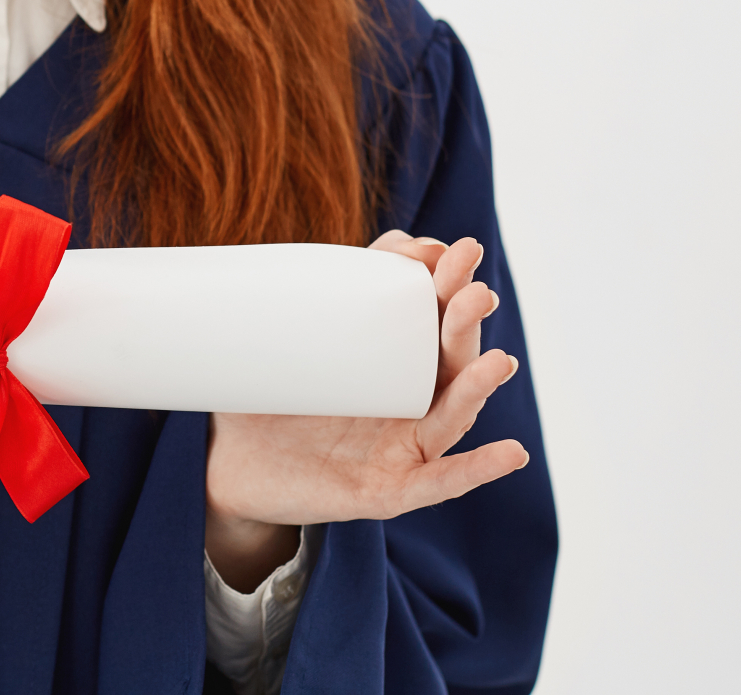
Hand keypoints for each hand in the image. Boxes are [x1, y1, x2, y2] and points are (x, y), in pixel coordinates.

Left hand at [202, 231, 528, 589]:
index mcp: (386, 361)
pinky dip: (476, 469)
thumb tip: (273, 255)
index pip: (421, 314)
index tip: (438, 249)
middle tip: (476, 289)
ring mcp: (398, 448)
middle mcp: (403, 402)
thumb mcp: (272, 345)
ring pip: (449, 416)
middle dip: (464, 322)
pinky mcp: (386, 491)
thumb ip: (281, 303)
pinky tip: (512, 453)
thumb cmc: (260, 401)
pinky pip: (438, 483)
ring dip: (477, 389)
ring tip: (500, 361)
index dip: (434, 283)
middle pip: (446, 358)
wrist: (229, 467)